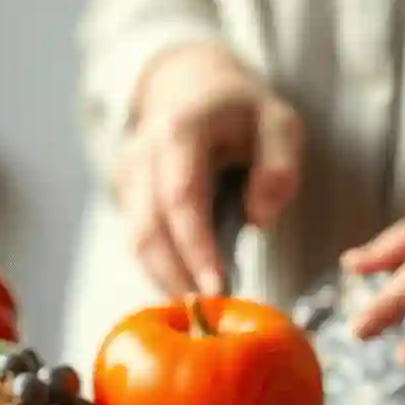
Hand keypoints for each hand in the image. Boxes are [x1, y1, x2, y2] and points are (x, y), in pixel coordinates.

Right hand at [114, 43, 301, 295]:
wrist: (187, 86)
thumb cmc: (239, 109)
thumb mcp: (278, 120)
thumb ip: (279, 164)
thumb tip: (260, 217)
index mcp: (180, 131)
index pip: (182, 200)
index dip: (196, 250)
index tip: (217, 290)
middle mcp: (142, 155)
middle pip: (149, 230)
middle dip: (177, 278)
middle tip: (209, 317)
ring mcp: (127, 176)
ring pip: (136, 242)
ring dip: (166, 280)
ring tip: (199, 313)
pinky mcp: (124, 196)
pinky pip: (138, 242)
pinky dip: (160, 270)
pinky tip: (186, 291)